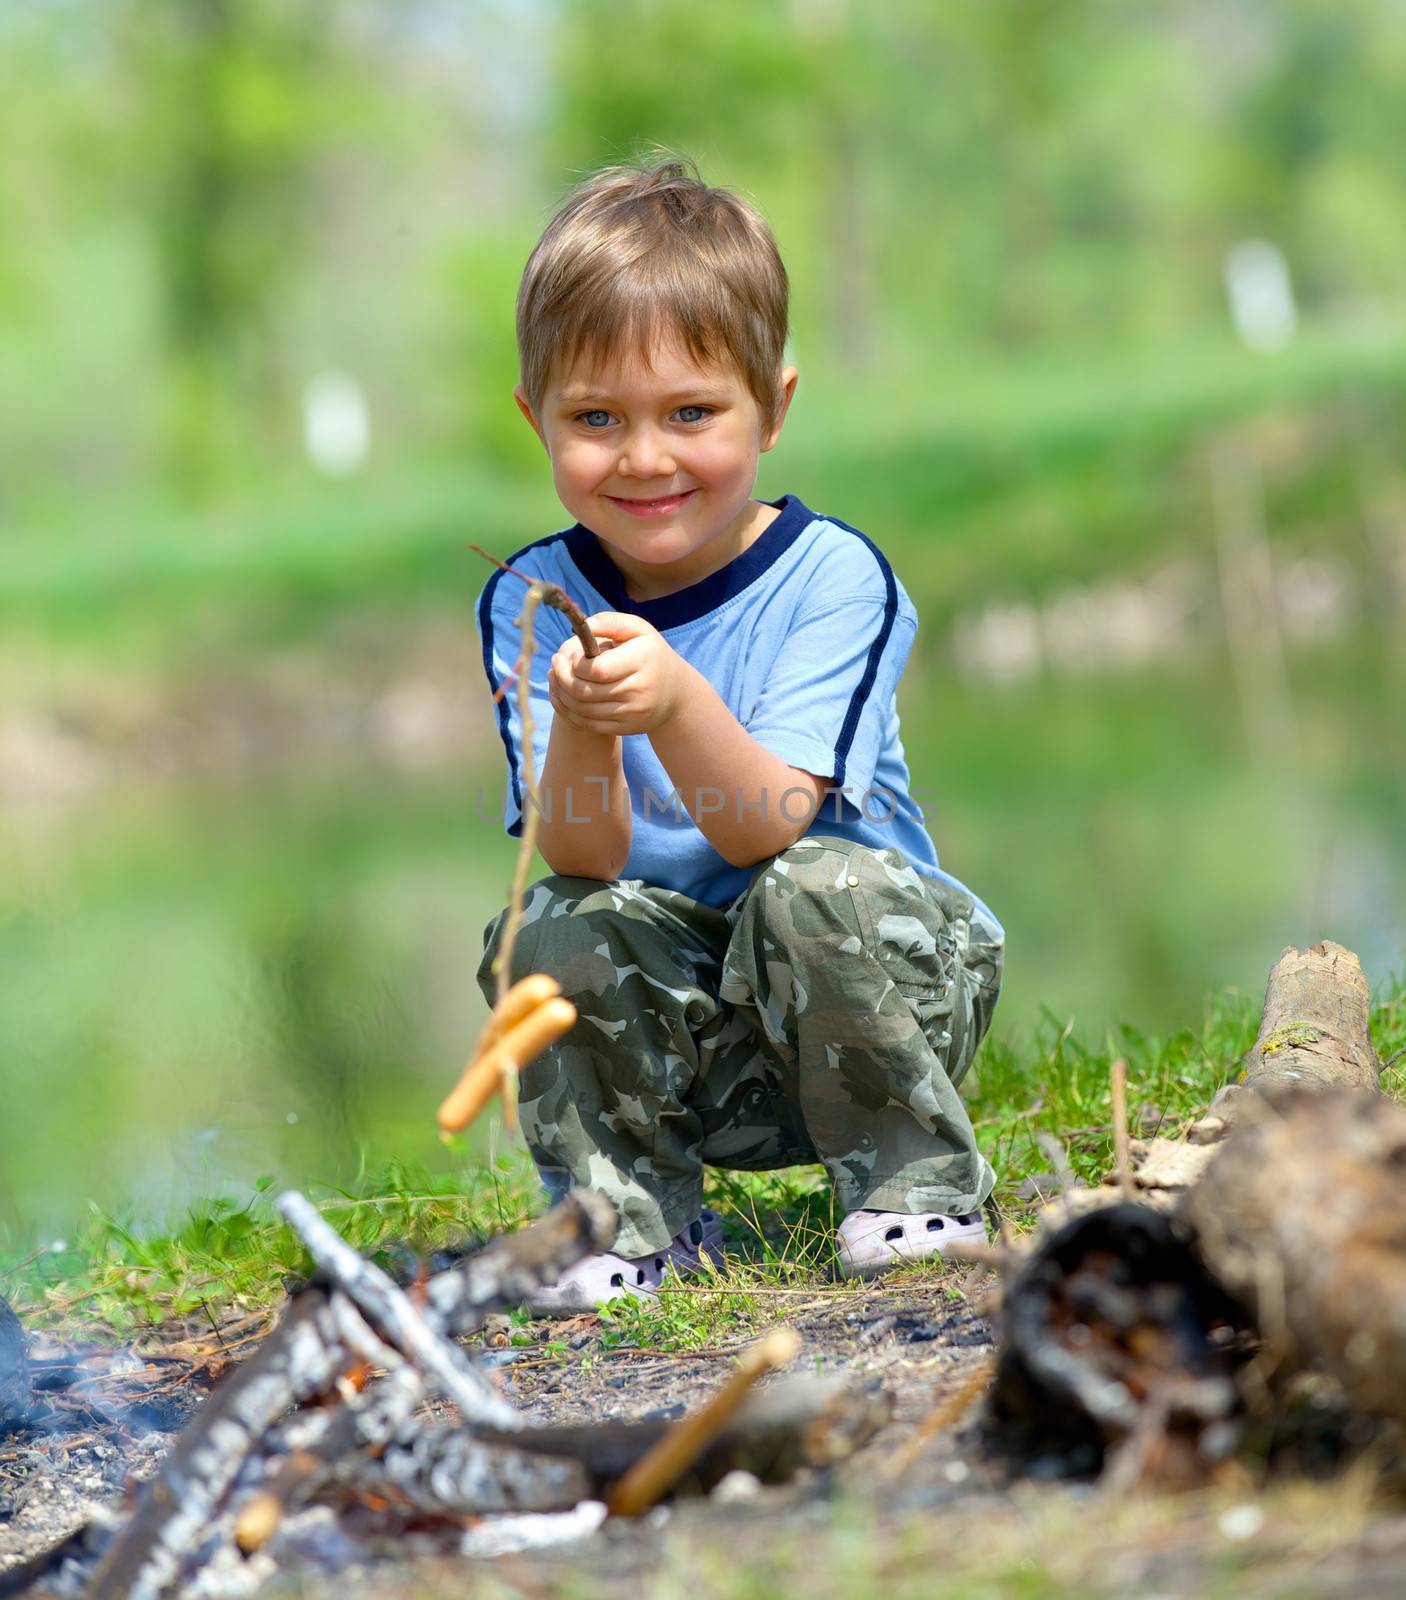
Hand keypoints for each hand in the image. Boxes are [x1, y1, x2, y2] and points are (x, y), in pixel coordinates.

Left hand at [548, 612, 691, 737]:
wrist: (676, 693)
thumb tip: (584, 625)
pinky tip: (562, 697)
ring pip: (582, 710)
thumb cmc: (650, 654)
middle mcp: (638, 690)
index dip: (575, 664)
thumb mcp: (638, 630)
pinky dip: (569, 712)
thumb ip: (610, 622)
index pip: (596, 669)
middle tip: (554, 664)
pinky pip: (588, 724)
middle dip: (562, 678)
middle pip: (585, 691)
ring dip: (561, 694)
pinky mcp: (626, 729)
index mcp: (641, 660)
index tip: (570, 655)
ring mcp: (632, 713)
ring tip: (555, 678)